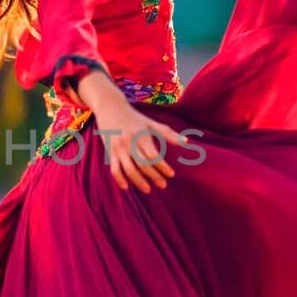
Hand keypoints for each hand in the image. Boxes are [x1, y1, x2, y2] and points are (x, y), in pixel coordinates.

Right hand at [77, 73, 189, 192]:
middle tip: (163, 185)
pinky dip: (119, 180)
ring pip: (129, 170)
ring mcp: (118, 148)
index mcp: (141, 135)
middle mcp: (129, 143)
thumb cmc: (134, 117)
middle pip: (143, 165)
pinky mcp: (110, 152)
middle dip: (154, 177)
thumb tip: (186, 142)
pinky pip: (114, 169)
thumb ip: (168, 134)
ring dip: (139, 182)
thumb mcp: (151, 123)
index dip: (163, 167)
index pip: (153, 156)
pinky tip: (126, 187)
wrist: (110, 107)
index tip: (171, 175)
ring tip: (148, 190)